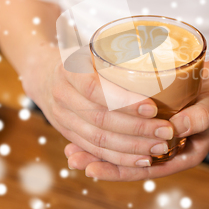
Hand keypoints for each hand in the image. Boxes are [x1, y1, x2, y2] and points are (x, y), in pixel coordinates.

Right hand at [21, 46, 174, 167]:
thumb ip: (118, 54)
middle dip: (137, 129)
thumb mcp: (94, 49)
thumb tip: (160, 50)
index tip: (153, 107)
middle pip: (101, 119)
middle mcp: (62, 95)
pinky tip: (142, 159)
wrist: (43, 74)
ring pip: (98, 140)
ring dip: (132, 147)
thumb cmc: (81, 59)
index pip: (96, 88)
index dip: (124, 101)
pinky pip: (94, 150)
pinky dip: (119, 158)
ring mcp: (62, 118)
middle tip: (166, 130)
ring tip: (160, 147)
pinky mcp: (68, 135)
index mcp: (70, 69)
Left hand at [65, 61, 208, 180]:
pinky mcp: (150, 124)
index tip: (91, 168)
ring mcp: (157, 139)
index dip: (116, 170)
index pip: (144, 170)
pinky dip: (107, 133)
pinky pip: (126, 135)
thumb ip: (196, 119)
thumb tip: (173, 128)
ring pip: (124, 151)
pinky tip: (85, 128)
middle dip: (99, 161)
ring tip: (70, 150)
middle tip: (72, 157)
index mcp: (182, 156)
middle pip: (129, 163)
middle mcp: (167, 151)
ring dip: (97, 149)